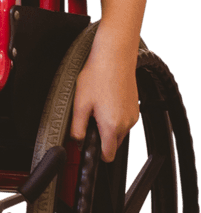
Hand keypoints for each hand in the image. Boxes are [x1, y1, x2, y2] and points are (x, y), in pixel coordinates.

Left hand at [71, 41, 139, 161]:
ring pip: (119, 131)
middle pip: (113, 144)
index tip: (88, 146)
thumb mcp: (80, 104)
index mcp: (112, 126)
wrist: (114, 56)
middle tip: (89, 120)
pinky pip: (124, 119)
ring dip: (108, 126)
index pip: (108, 156)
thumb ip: (77, 128)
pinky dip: (115, 116)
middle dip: (101, 137)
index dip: (96, 154)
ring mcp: (133, 115)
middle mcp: (126, 123)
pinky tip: (105, 100)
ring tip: (97, 106)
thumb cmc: (97, 76)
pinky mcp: (135, 106)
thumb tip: (76, 141)